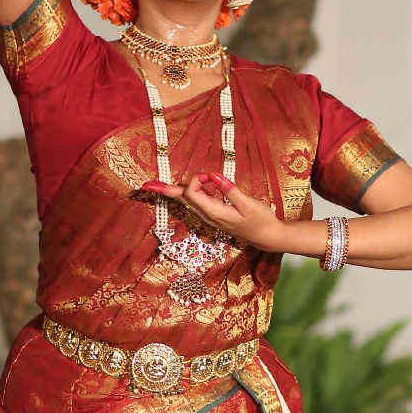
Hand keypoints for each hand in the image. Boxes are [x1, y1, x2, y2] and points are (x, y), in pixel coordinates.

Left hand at [139, 172, 283, 252]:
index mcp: (214, 212)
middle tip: (144, 185)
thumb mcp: (248, 204)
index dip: (196, 180)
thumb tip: (211, 176)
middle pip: (181, 200)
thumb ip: (229, 190)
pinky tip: (181, 190)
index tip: (210, 175)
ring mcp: (209, 218)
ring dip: (172, 192)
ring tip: (155, 186)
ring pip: (186, 202)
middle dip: (164, 191)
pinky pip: (195, 204)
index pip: (191, 193)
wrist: (267, 237)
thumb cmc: (261, 220)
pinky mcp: (213, 217)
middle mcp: (207, 216)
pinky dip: (187, 194)